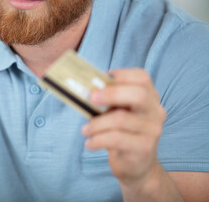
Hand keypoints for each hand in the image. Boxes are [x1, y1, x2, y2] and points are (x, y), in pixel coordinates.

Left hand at [82, 69, 166, 188]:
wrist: (137, 166)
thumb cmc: (122, 133)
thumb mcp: (117, 112)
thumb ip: (107, 100)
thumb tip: (87, 89)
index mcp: (149, 97)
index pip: (142, 78)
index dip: (122, 74)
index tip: (101, 78)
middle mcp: (155, 111)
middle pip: (138, 94)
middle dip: (111, 93)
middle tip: (90, 98)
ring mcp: (152, 130)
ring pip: (121, 119)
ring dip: (96, 124)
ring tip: (85, 130)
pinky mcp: (144, 148)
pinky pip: (116, 139)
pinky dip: (98, 140)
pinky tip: (90, 143)